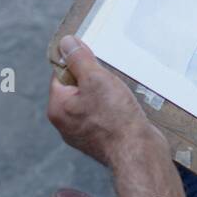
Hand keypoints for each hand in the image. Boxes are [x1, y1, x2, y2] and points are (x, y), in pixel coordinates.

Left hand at [46, 35, 161, 166]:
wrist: (138, 153)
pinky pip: (105, 116)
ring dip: (107, 95)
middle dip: (96, 80)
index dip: (79, 64)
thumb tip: (66, 43)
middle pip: (77, 88)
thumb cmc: (116, 118)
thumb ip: (79, 59)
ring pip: (93, 102)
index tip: (96, 62)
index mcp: (58, 108)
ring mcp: (84, 134)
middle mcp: (66, 123)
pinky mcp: (102, 140)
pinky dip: (115, 110)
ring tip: (122, 96)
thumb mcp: (97, 79)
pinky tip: (127, 110)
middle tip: (111, 80)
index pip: (61, 75)